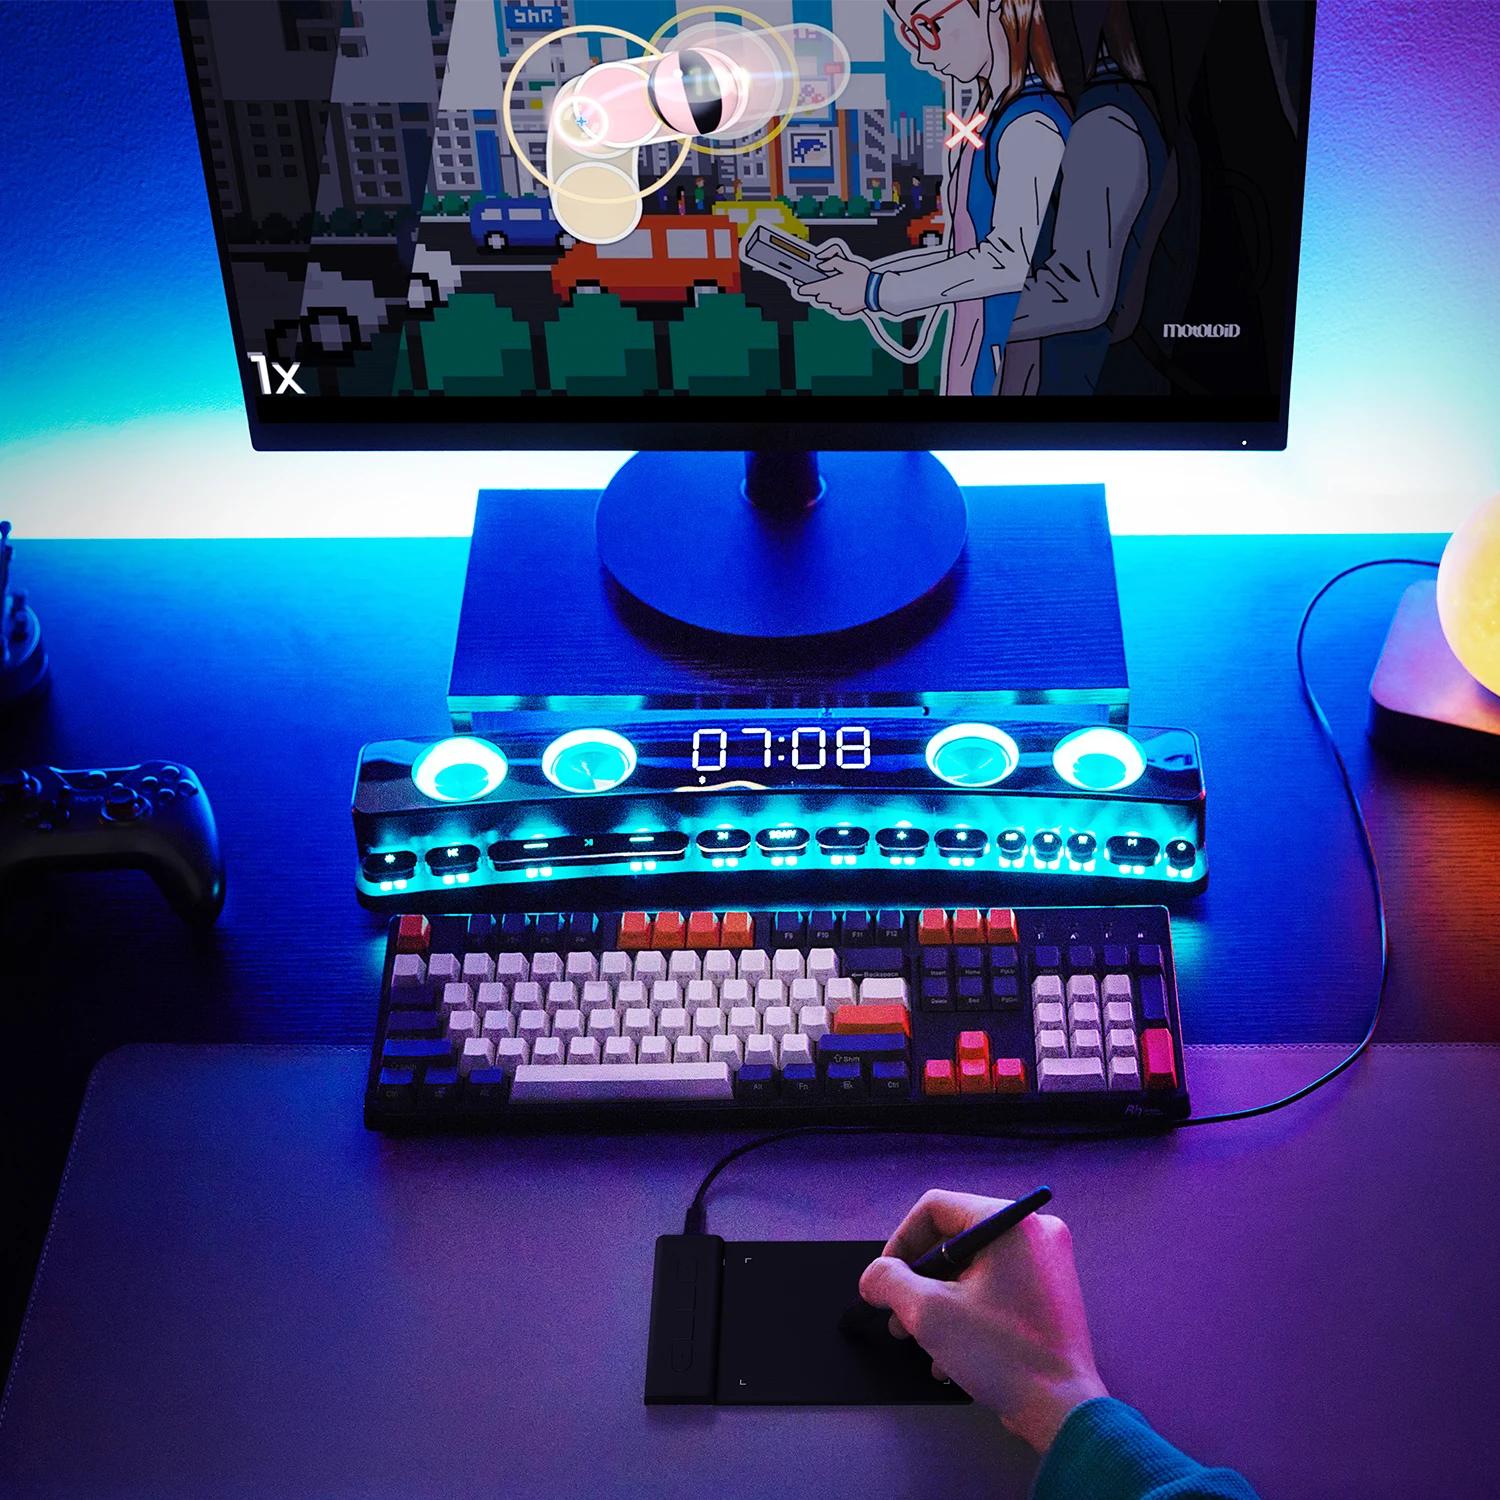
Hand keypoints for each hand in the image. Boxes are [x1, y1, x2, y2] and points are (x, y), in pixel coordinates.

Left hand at [801, 247, 871, 316]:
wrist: (874, 292)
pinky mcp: (844, 311)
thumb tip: (822, 264)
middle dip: (822, 289)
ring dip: (832, 294)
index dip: (801, 288)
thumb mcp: (846, 263)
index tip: (799, 286)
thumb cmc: (861, 278)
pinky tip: (849, 293)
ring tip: (843, 286)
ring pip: (828, 300)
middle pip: (818, 295)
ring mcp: (836, 306)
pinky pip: (838, 305)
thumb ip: (831, 261)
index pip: (806, 290)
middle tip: (831, 281)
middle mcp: (829, 298)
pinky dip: (840, 300)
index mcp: (826, 286)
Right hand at [859, 1190, 1108, 1452]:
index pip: (937, 1207)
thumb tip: (874, 1276)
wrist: (1063, 1412)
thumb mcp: (929, 1313)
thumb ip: (890, 1282)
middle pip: (954, 1240)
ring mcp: (1046, 1265)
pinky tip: (949, 1353)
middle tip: (897, 1313)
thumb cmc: (1003, 1356)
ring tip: (918, 1339)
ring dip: (938, 1302)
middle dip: (918, 1280)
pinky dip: (966, 1312)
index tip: (884, 1276)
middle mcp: (1034, 1233)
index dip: (901, 1241)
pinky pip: (994, 1287)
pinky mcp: (1048, 1295)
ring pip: (972, 1268)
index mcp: (1011, 1223)